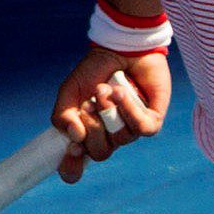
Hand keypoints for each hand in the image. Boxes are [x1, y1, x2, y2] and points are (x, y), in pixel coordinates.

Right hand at [51, 45, 170, 183]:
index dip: (72, 167)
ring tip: (107, 89)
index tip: (71, 151)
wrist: (121, 47)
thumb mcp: (70, 91)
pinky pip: (141, 129)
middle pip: (100, 153)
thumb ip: (62, 116)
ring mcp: (130, 129)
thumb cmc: (95, 70)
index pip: (77, 164)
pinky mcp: (151, 121)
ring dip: (110, 111)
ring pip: (120, 140)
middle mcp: (109, 135)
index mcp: (87, 133)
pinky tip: (122, 92)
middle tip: (90, 103)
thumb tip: (75, 137)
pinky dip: (130, 111)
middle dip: (93, 128)